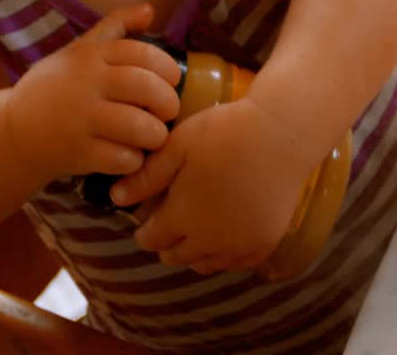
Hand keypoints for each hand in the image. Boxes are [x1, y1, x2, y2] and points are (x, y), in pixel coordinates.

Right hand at [3, 4, 181, 179]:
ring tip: (154, 136)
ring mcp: (79, 119)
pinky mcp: (77, 153)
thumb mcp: (79, 51)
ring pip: (139, 127)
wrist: (14, 131)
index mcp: (89, 56)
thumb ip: (115, 27)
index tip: (172, 80)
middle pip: (147, 89)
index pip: (143, 54)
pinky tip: (130, 155)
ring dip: (156, 135)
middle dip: (168, 103)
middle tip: (168, 112)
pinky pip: (123, 158)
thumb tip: (149, 9)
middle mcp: (85, 84)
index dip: (168, 68)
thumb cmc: (56, 87)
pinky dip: (134, 160)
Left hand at [110, 97, 315, 274]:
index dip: (144, 229)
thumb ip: (146, 176)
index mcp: (183, 216)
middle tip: (170, 218)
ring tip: (197, 224)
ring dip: (194, 250)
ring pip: (204, 264)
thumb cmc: (224, 132)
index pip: (151, 239)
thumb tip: (115, 198)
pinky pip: (235, 263)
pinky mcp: (264, 244)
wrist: (281, 134)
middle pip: (176, 256)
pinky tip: (224, 230)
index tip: (147, 215)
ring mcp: (240, 245)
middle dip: (167, 241)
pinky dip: (224, 254)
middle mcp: (210, 240)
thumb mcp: (178, 146)